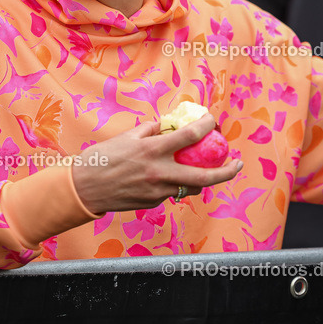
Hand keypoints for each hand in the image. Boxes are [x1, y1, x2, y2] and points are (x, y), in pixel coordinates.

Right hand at [72, 114, 242, 213]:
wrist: (84, 188)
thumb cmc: (102, 158)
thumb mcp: (127, 137)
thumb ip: (152, 130)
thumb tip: (170, 124)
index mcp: (153, 150)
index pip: (190, 135)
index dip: (207, 125)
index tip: (213, 120)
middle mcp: (159, 172)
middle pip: (204, 175)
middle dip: (228, 170)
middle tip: (238, 163)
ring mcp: (157, 191)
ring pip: (191, 187)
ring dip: (204, 179)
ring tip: (211, 170)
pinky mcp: (153, 202)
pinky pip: (172, 192)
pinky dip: (177, 183)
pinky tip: (175, 176)